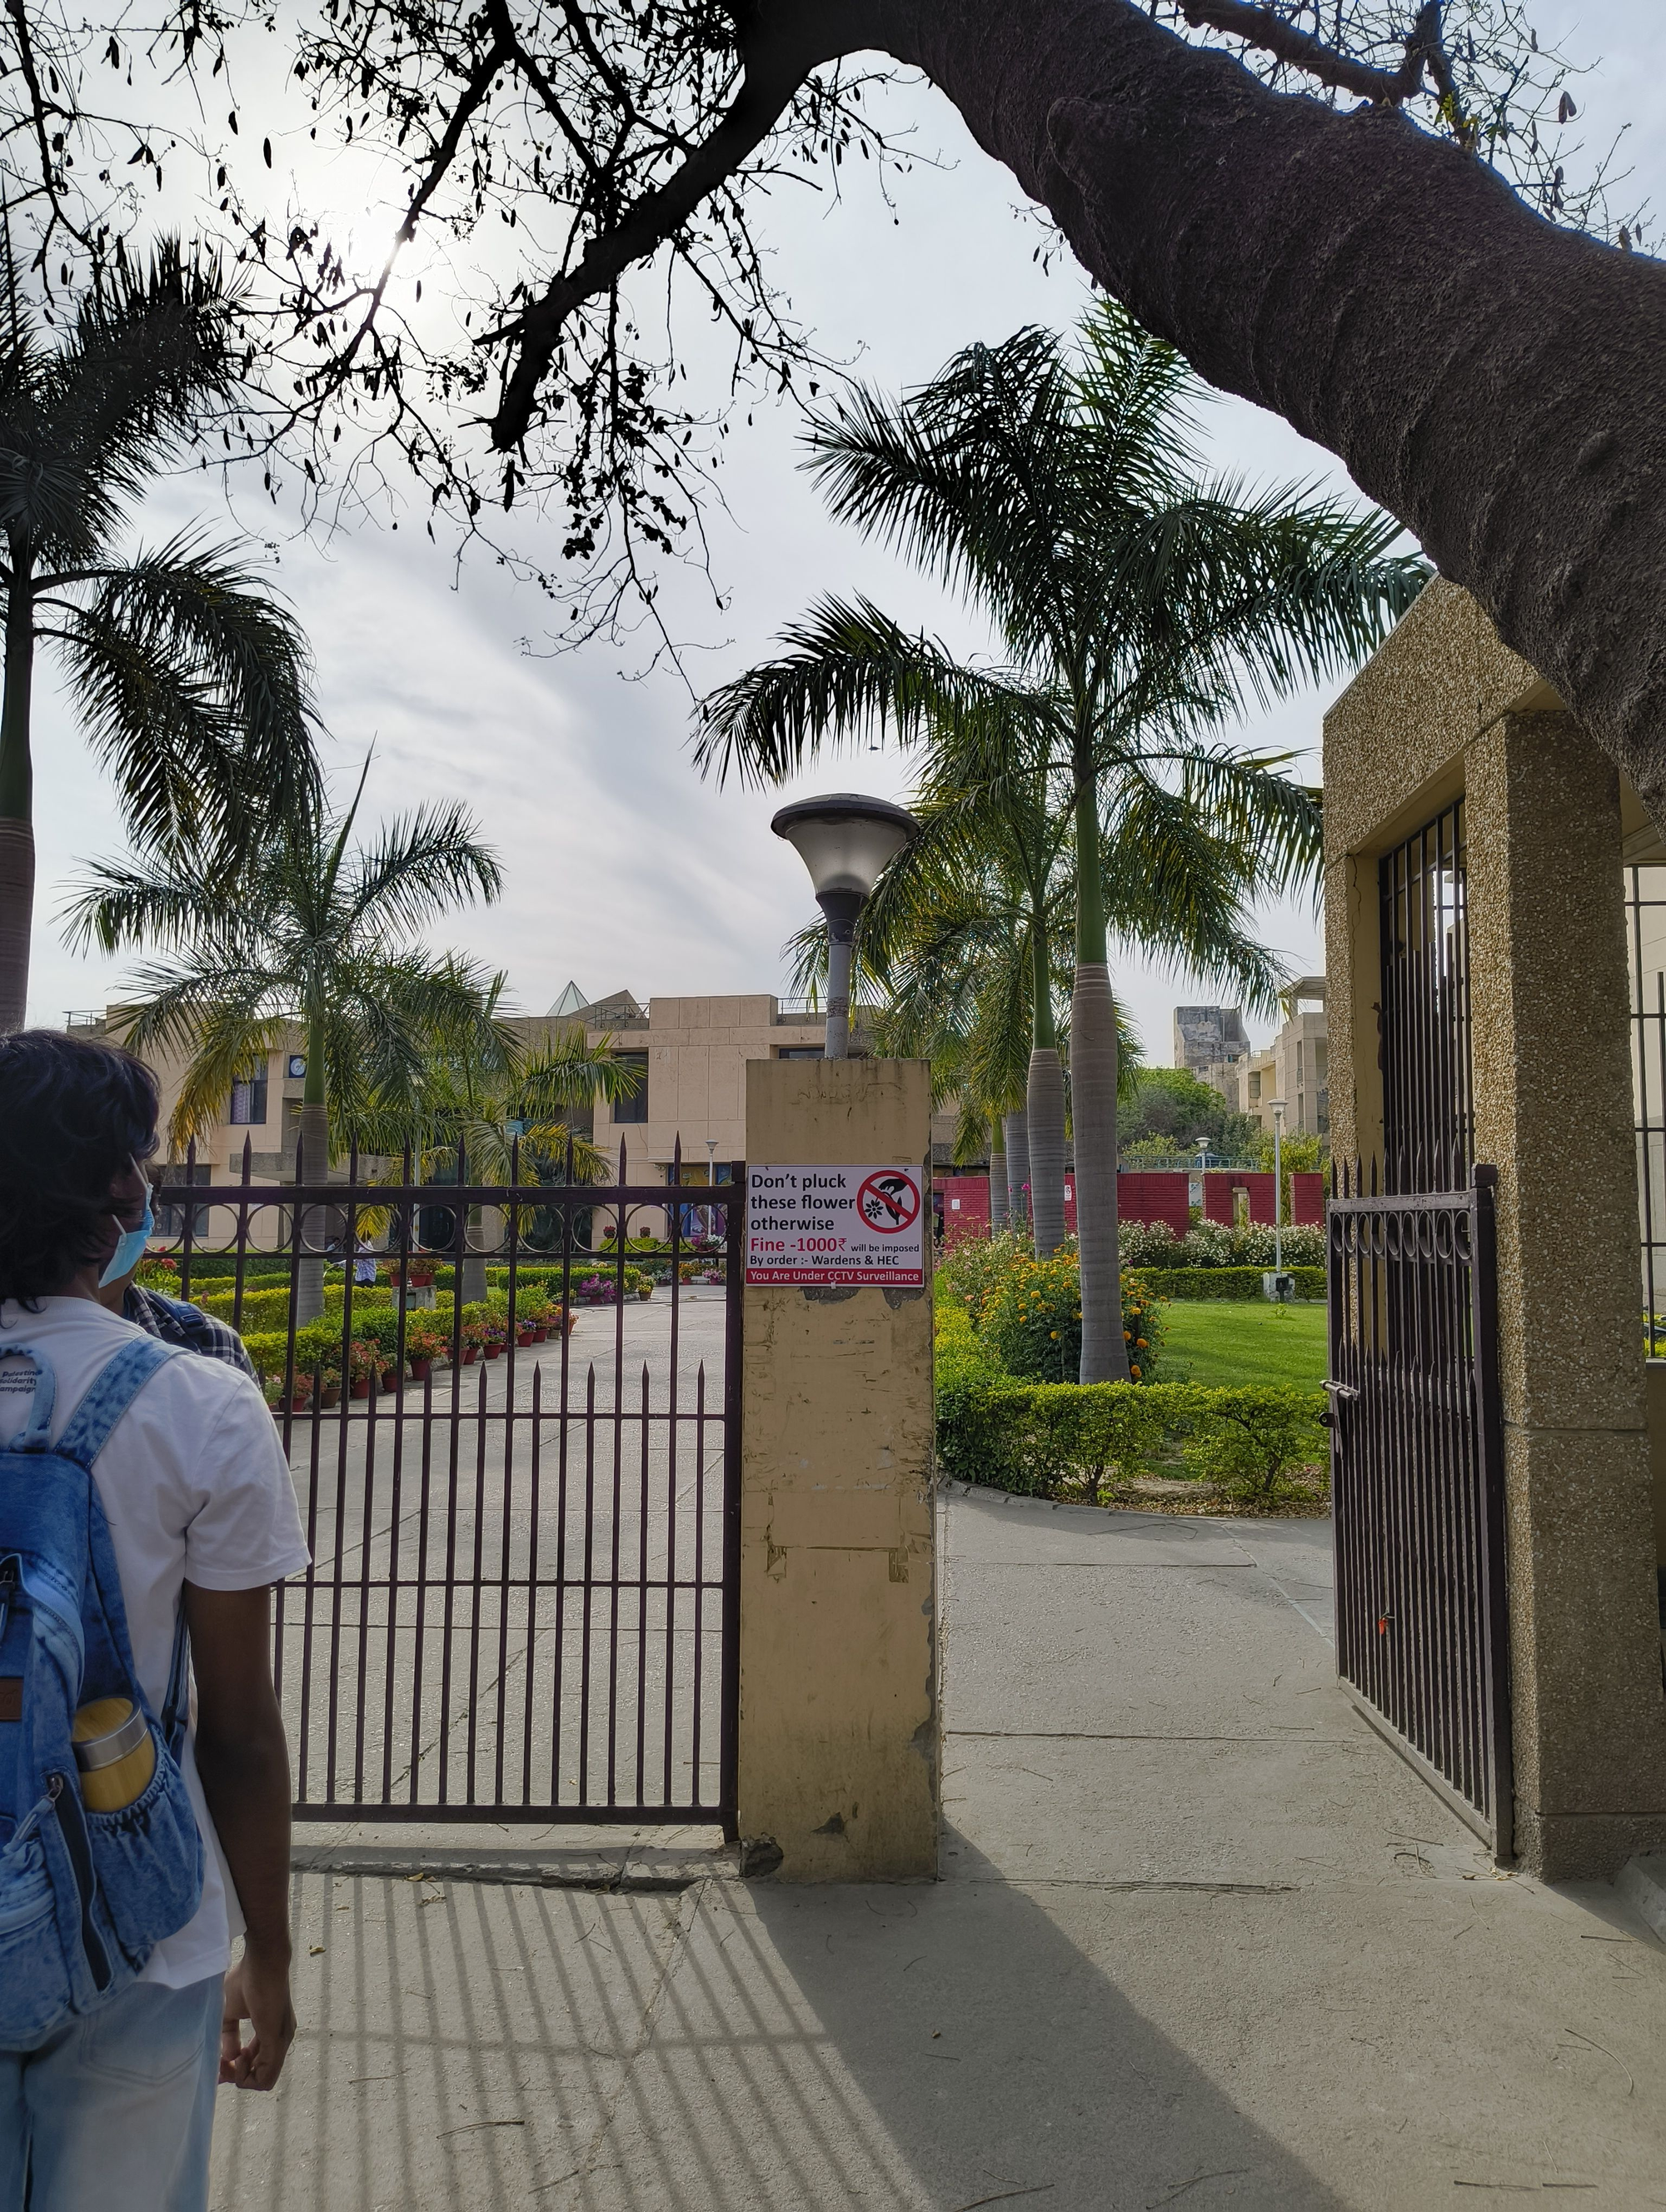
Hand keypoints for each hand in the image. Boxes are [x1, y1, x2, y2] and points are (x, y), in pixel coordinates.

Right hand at [219, 1944, 295, 2090]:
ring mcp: (281, 2041)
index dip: (236, 2070)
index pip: (258, 2066)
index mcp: (271, 2034)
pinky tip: (238, 2056)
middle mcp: (280, 2040)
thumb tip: (229, 2057)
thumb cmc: (246, 1979)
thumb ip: (230, 2036)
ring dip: (241, 2078)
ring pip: (264, 2082)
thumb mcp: (231, 2012)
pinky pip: (267, 2077)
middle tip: (221, 2063)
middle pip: (260, 2078)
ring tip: (230, 2059)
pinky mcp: (277, 2039)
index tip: (219, 2062)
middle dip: (236, 2076)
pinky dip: (247, 2076)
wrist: (263, 1959)